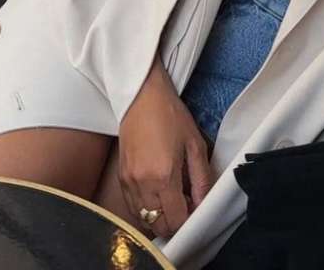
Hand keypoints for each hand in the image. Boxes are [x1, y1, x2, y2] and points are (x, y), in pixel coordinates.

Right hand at [118, 55, 214, 237]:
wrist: (142, 97)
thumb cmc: (171, 116)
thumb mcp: (195, 144)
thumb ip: (202, 179)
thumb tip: (203, 204)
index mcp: (163, 177)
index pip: (176, 221)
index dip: (189, 219)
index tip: (195, 207)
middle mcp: (142, 185)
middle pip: (159, 226)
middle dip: (175, 222)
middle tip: (185, 202)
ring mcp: (128, 184)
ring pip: (144, 220)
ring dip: (160, 217)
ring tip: (172, 196)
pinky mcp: (121, 179)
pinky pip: (133, 208)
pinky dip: (146, 209)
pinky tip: (157, 193)